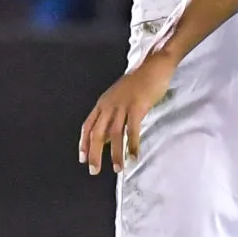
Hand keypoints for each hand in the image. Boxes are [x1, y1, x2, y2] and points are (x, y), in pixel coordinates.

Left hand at [79, 54, 175, 174]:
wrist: (153, 66)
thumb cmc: (139, 83)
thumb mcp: (119, 97)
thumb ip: (112, 114)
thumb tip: (109, 135)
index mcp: (103, 103)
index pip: (88, 126)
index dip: (84, 143)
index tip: (83, 159)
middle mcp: (109, 105)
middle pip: (97, 133)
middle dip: (95, 154)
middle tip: (94, 170)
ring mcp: (122, 105)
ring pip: (114, 134)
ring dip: (115, 153)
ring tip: (117, 169)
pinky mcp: (137, 106)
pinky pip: (132, 129)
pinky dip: (132, 145)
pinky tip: (134, 156)